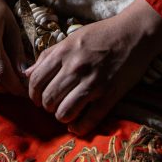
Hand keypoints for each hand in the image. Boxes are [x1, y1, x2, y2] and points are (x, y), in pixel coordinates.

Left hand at [26, 0, 161, 134]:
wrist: (135, 33)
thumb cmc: (101, 34)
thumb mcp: (71, 38)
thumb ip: (48, 55)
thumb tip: (27, 73)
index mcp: (64, 52)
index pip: (35, 81)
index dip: (32, 94)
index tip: (38, 99)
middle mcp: (75, 67)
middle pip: (48, 99)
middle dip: (47, 107)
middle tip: (52, 106)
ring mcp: (93, 83)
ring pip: (64, 112)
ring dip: (61, 117)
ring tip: (65, 114)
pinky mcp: (109, 95)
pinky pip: (88, 120)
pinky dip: (78, 128)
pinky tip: (76, 126)